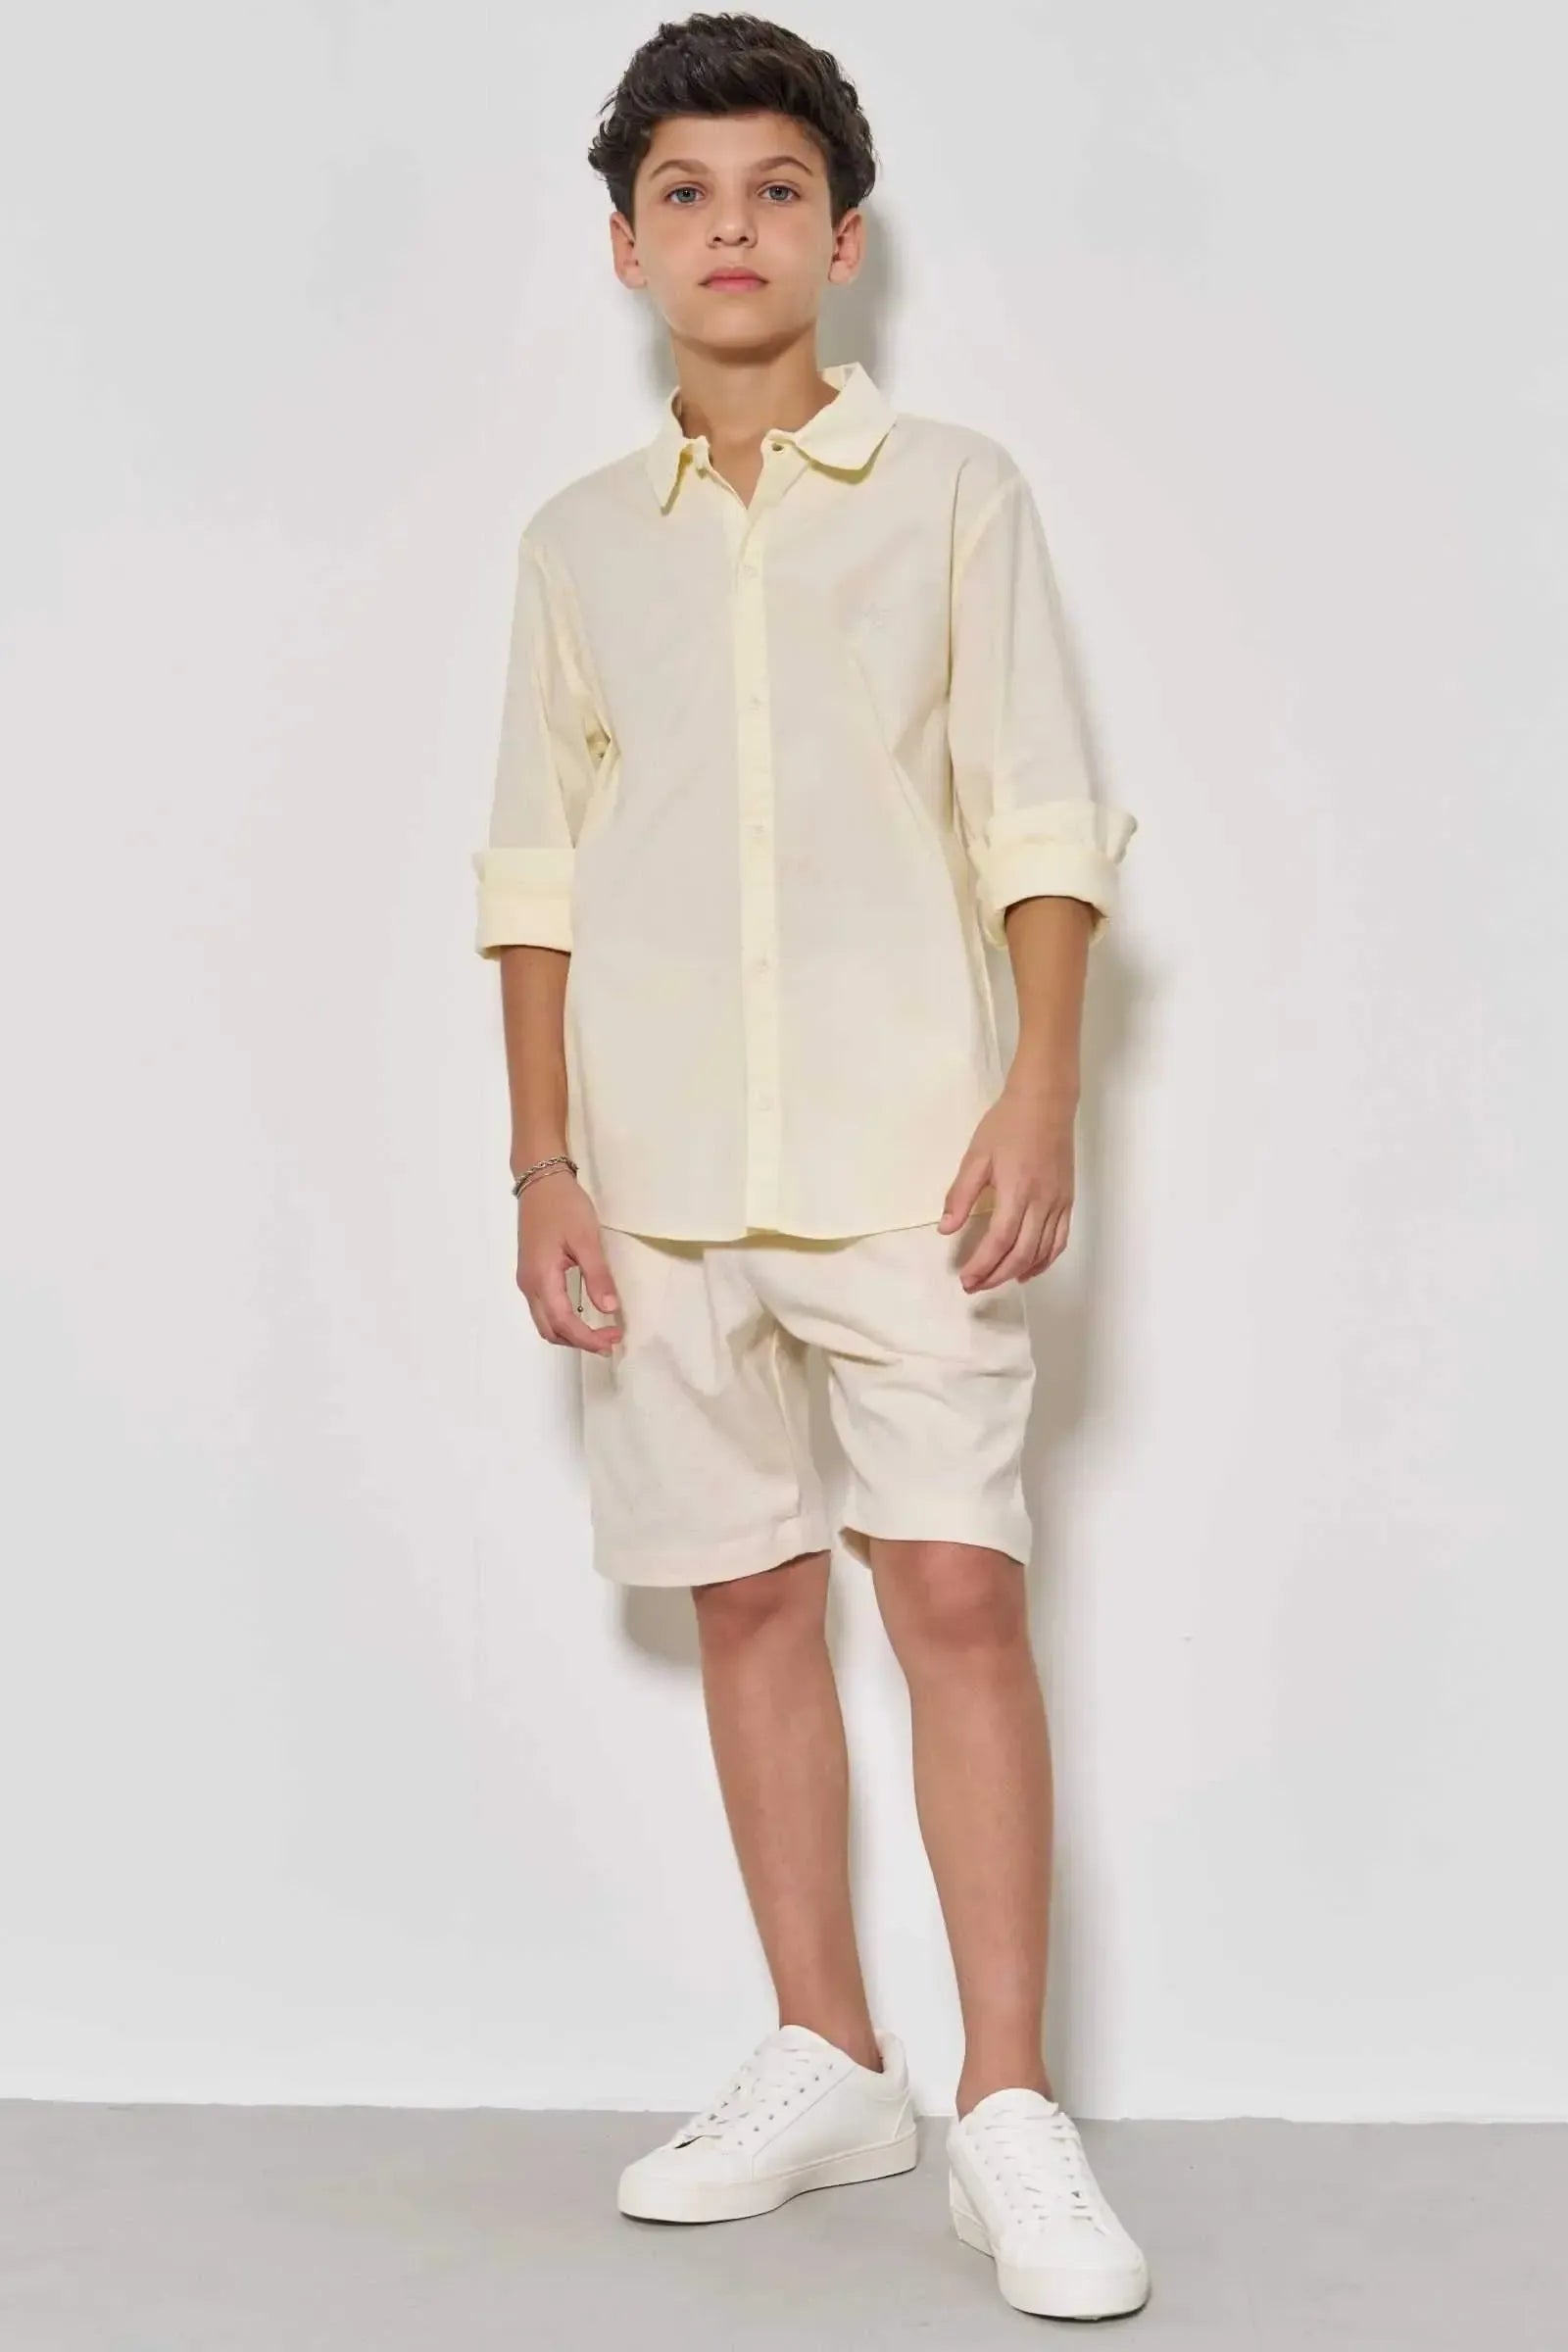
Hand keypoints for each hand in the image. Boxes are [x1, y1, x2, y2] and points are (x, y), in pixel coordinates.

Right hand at [516, 1171, 623, 1351]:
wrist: (540, 1179)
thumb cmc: (563, 1206)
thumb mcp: (586, 1239)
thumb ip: (597, 1276)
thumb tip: (609, 1309)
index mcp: (541, 1279)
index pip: (564, 1323)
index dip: (588, 1338)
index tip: (614, 1339)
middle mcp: (529, 1285)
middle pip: (550, 1330)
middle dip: (579, 1341)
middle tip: (609, 1340)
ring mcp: (527, 1279)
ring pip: (544, 1322)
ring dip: (570, 1333)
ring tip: (599, 1332)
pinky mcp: (530, 1272)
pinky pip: (543, 1308)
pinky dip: (562, 1320)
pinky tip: (582, 1314)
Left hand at [938, 1084, 1075, 1291]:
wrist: (1046, 1102)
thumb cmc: (1007, 1125)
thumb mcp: (975, 1156)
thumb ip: (960, 1195)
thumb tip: (945, 1230)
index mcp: (1016, 1191)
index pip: (999, 1240)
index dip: (982, 1265)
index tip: (965, 1279)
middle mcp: (1041, 1202)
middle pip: (1021, 1253)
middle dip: (996, 1275)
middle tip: (974, 1286)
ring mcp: (1058, 1203)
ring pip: (1041, 1251)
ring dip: (1017, 1272)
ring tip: (995, 1281)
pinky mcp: (1068, 1201)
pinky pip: (1059, 1241)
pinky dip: (1044, 1261)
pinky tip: (1027, 1270)